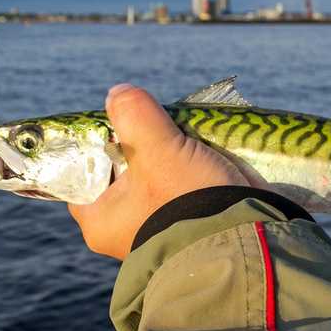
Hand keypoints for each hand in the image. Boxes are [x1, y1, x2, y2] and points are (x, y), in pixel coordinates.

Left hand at [68, 83, 253, 259]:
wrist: (246, 236)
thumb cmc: (187, 200)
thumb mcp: (157, 150)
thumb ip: (134, 115)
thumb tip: (118, 94)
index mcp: (102, 219)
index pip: (83, 173)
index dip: (97, 142)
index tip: (118, 122)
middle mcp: (126, 226)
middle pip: (124, 168)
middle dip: (144, 143)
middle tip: (157, 124)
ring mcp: (160, 224)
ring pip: (156, 173)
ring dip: (171, 152)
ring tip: (186, 134)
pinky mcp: (190, 220)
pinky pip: (182, 183)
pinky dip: (191, 165)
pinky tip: (204, 148)